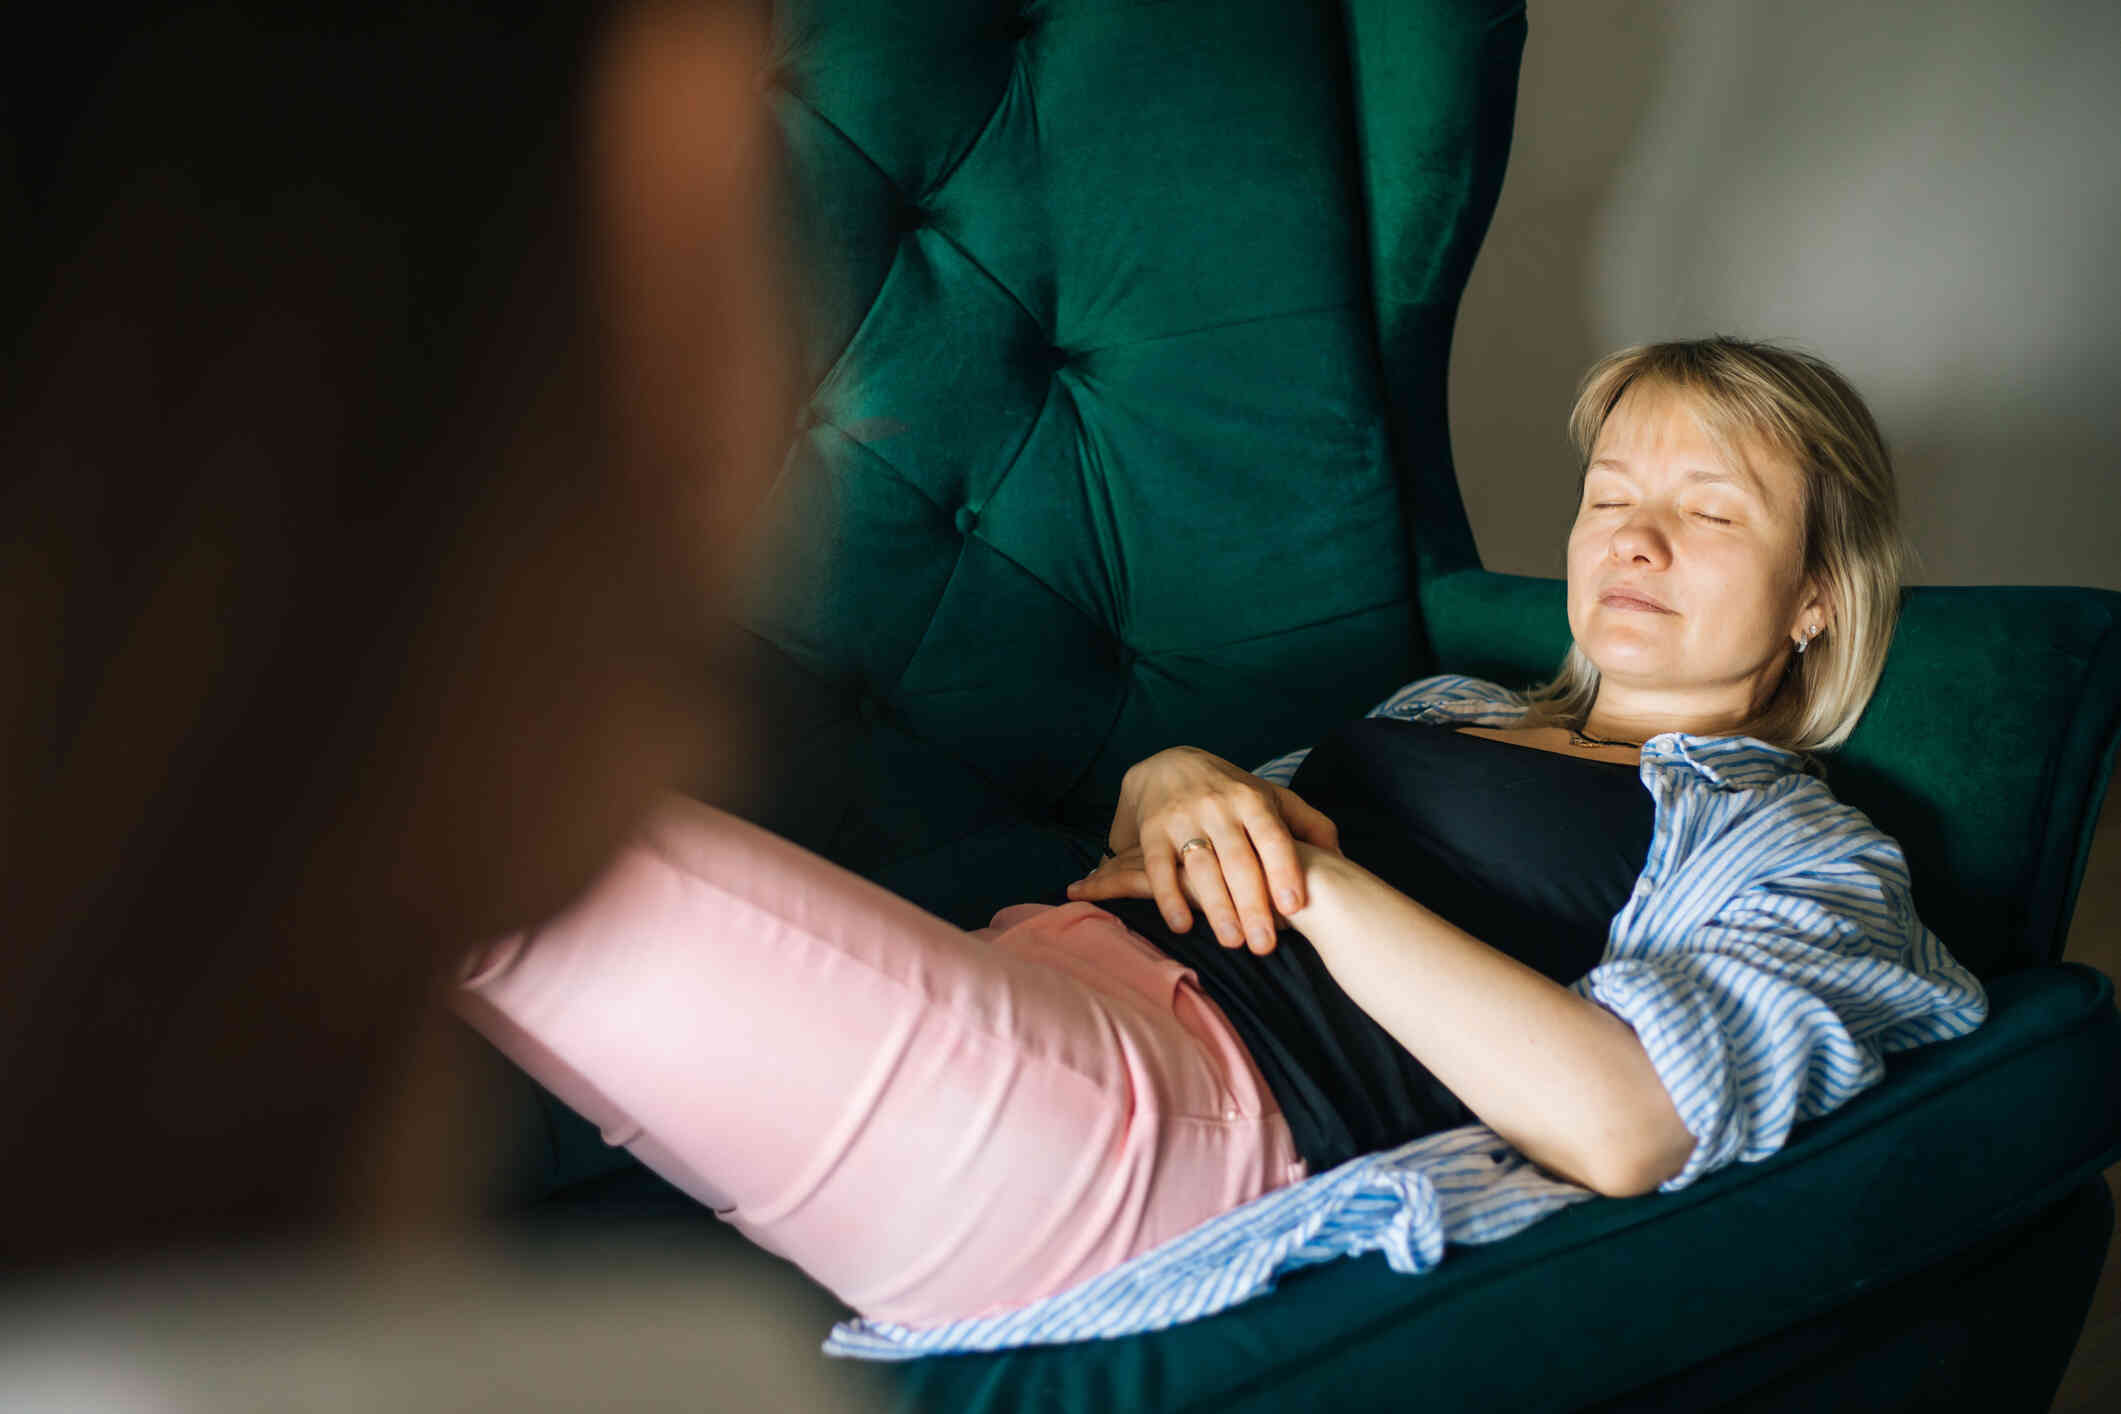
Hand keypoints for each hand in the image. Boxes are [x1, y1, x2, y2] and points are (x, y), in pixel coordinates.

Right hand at [1066, 746, 1340, 952]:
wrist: (1167, 763)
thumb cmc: (1231, 791)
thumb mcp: (1273, 796)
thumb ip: (1310, 825)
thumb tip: (1341, 861)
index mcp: (1252, 801)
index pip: (1272, 836)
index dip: (1283, 870)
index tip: (1293, 907)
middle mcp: (1218, 808)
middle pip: (1238, 860)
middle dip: (1252, 904)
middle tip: (1265, 946)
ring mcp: (1183, 819)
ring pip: (1202, 867)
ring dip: (1217, 907)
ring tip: (1233, 943)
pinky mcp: (1152, 832)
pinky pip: (1159, 867)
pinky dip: (1169, 897)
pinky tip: (1182, 925)